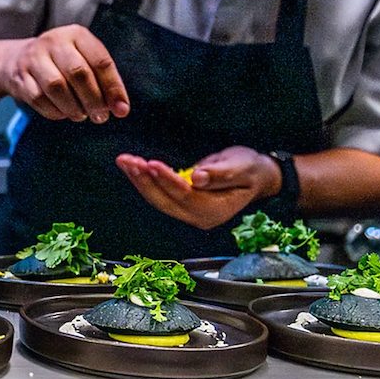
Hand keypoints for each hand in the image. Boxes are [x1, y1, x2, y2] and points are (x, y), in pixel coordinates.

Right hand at [0, 24, 129, 122]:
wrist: (16, 59)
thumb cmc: (60, 62)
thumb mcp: (83, 58)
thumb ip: (102, 79)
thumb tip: (120, 107)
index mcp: (76, 34)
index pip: (100, 61)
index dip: (113, 88)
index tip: (121, 109)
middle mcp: (53, 41)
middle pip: (78, 73)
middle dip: (93, 100)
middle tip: (101, 116)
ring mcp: (33, 58)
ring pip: (56, 87)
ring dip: (73, 107)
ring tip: (81, 115)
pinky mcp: (20, 77)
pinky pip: (39, 98)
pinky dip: (55, 111)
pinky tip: (63, 113)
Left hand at [115, 145, 281, 229]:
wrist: (254, 176)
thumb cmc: (250, 169)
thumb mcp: (242, 167)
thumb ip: (221, 174)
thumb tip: (198, 178)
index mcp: (216, 211)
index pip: (186, 196)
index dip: (167, 180)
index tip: (152, 163)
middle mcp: (199, 217)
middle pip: (165, 201)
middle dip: (144, 181)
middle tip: (128, 161)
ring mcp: (189, 213)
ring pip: (158, 199)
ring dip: (139, 180)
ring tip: (125, 161)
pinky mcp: (181, 204)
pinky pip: (159, 194)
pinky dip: (144, 180)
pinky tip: (132, 166)